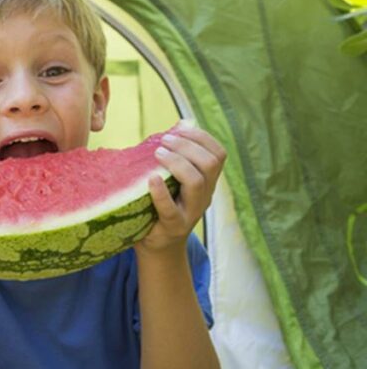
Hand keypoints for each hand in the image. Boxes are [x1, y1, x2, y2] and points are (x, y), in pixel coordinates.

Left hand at [138, 122, 226, 253]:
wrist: (158, 245)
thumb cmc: (162, 205)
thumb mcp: (173, 179)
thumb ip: (179, 155)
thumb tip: (182, 123)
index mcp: (207, 182)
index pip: (218, 154)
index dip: (202, 137)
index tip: (179, 128)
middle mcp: (205, 196)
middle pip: (211, 164)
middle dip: (188, 146)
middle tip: (164, 140)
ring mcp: (191, 212)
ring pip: (197, 183)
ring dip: (178, 163)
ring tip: (158, 153)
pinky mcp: (173, 226)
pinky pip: (171, 208)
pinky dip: (161, 192)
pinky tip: (151, 179)